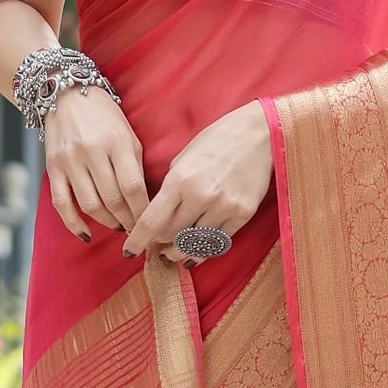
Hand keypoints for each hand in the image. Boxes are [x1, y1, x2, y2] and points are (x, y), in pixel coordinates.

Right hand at [43, 84, 148, 239]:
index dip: (142, 211)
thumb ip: (135, 166)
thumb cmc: (104, 115)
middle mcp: (92, 152)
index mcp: (117, 142)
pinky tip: (86, 233)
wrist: (66, 94)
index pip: (133, 187)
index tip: (150, 223)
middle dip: (127, 220)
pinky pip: (62, 203)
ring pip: (90, 204)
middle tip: (136, 229)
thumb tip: (145, 201)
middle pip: (113, 199)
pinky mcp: (53, 167)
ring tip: (118, 226)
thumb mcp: (128, 134)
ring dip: (107, 222)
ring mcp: (70, 161)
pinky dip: (74, 223)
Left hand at [123, 102, 273, 264]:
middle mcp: (201, 196)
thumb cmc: (217, 141)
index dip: (138, 241)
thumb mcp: (183, 159)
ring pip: (194, 244)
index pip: (152, 221)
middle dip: (160, 243)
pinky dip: (203, 251)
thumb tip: (156, 216)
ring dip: (180, 251)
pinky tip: (194, 253)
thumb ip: (169, 188)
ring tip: (173, 253)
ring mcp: (224, 207)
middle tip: (156, 245)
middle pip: (171, 235)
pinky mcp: (242, 214)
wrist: (258, 134)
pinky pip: (218, 243)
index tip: (129, 251)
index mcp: (180, 179)